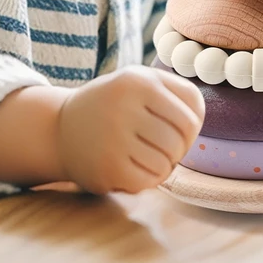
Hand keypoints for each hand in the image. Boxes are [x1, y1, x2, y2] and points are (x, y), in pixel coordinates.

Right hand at [57, 65, 204, 193]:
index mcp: (139, 81)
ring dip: (162, 165)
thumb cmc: (115, 103)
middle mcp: (125, 106)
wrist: (62, 127)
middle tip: (159, 145)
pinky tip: (132, 167)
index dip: (191, 129)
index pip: (193, 115)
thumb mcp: (141, 80)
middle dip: (177, 149)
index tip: (174, 129)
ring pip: (166, 164)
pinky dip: (147, 179)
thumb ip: (178, 91)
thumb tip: (199, 118)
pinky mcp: (107, 168)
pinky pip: (148, 182)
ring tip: (145, 154)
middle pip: (180, 142)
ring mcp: (114, 138)